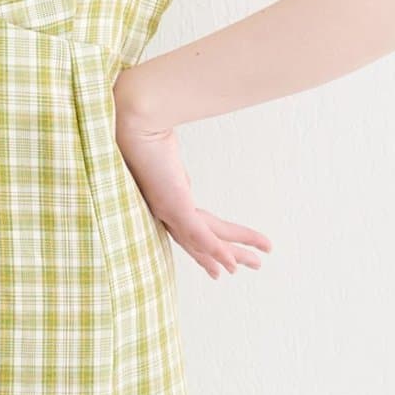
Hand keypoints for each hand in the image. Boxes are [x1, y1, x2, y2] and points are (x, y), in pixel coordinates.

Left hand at [113, 104, 271, 281]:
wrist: (136, 124)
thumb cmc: (144, 132)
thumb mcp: (165, 154)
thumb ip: (173, 168)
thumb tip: (175, 160)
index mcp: (166, 201)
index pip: (192, 233)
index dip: (208, 253)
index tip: (220, 270)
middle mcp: (165, 212)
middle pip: (202, 242)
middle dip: (230, 255)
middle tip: (256, 266)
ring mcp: (168, 211)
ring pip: (207, 240)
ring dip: (233, 254)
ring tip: (258, 264)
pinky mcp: (173, 206)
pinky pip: (198, 232)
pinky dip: (215, 249)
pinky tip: (231, 263)